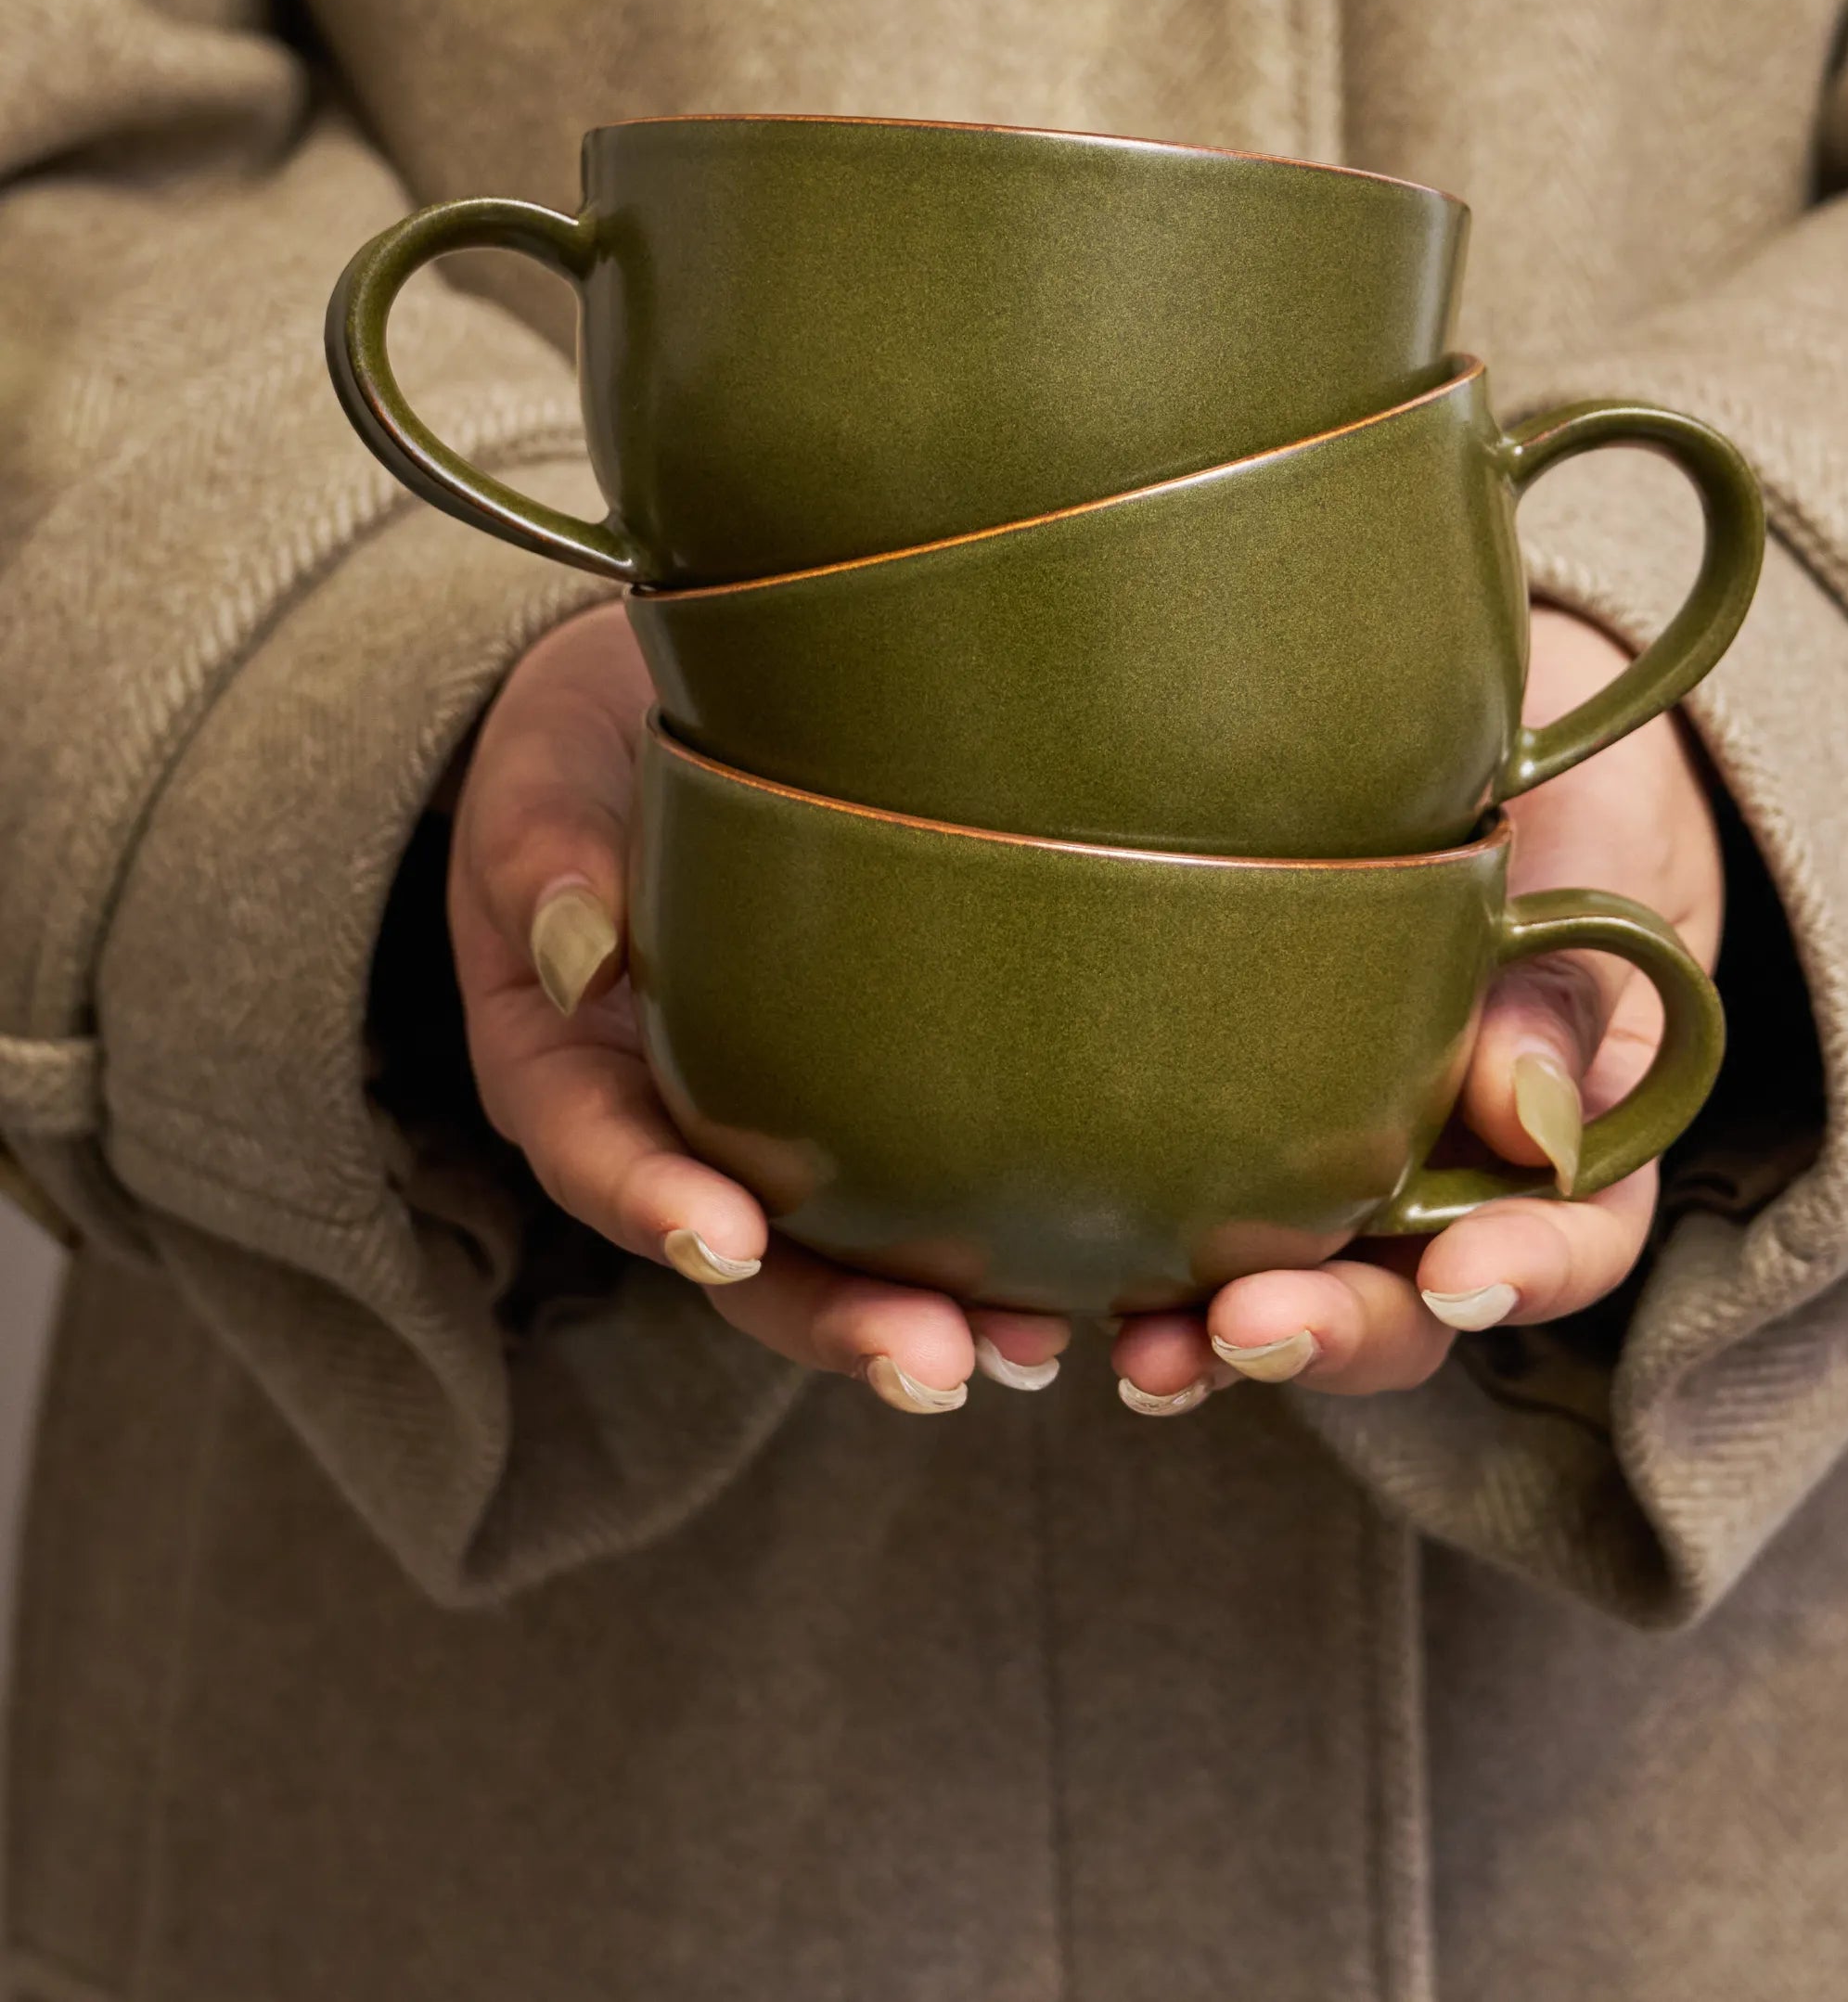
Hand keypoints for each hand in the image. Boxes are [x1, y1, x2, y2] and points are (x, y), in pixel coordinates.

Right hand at [447, 603, 1069, 1411]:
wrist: (659, 702)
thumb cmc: (587, 734)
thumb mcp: (541, 773)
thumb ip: (541, 856)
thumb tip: (577, 956)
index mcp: (562, 1062)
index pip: (597, 1154)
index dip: (657, 1205)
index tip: (727, 1240)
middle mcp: (664, 1121)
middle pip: (736, 1252)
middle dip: (829, 1315)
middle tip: (931, 1366)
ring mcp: (764, 1119)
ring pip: (836, 1247)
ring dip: (925, 1312)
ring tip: (1033, 1355)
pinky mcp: (858, 1092)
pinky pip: (913, 1185)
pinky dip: (985, 1247)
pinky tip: (1085, 1291)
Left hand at [1109, 607, 1724, 1412]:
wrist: (1456, 736)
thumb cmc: (1548, 796)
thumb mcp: (1590, 862)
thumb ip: (1555, 991)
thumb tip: (1527, 1125)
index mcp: (1558, 1131)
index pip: (1569, 1240)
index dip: (1524, 1271)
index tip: (1461, 1275)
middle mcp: (1441, 1180)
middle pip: (1407, 1307)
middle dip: (1332, 1336)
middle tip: (1252, 1329)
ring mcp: (1321, 1167)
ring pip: (1278, 1293)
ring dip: (1207, 1342)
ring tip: (1142, 1356)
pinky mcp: (1205, 1131)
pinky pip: (1159, 1220)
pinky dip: (1097, 1277)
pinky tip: (1025, 1304)